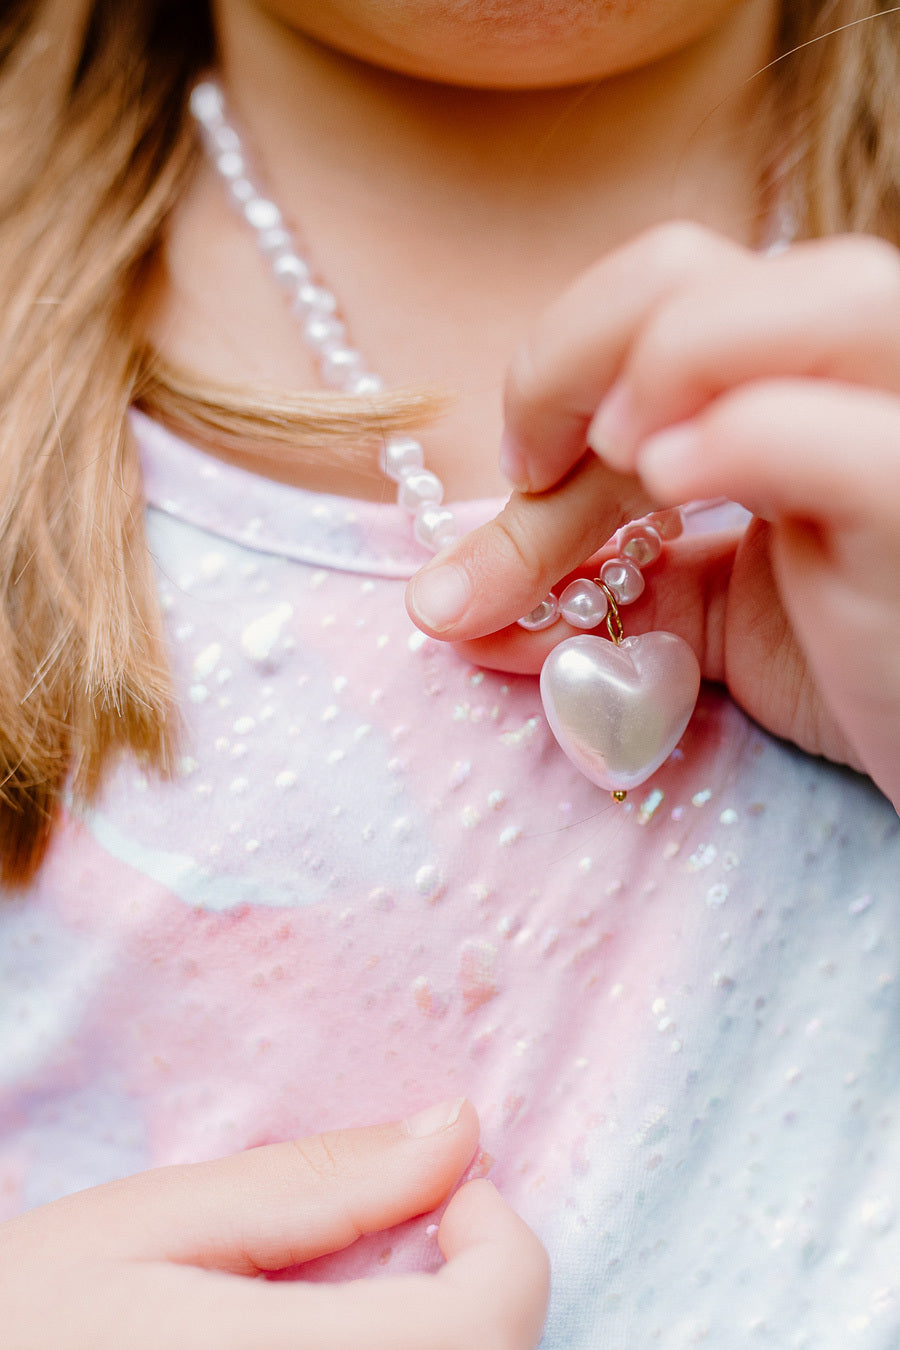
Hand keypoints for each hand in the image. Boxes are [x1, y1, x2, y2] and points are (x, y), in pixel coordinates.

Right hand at [0, 1100, 547, 1348]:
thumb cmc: (22, 1324)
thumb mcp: (147, 1227)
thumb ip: (314, 1185)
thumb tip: (458, 1131)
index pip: (492, 1323)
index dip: (502, 1244)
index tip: (445, 1194)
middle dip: (474, 1288)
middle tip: (394, 1239)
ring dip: (442, 1332)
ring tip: (347, 1298)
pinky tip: (328, 1340)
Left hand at [406, 223, 899, 809]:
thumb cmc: (852, 664)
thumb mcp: (709, 612)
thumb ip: (601, 585)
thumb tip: (449, 611)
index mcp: (806, 368)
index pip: (658, 301)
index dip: (560, 360)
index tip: (518, 471)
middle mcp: (873, 368)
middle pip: (699, 270)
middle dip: (571, 356)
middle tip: (528, 471)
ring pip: (820, 294)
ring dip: (670, 363)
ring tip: (622, 463)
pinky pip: (844, 436)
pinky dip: (742, 441)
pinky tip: (674, 479)